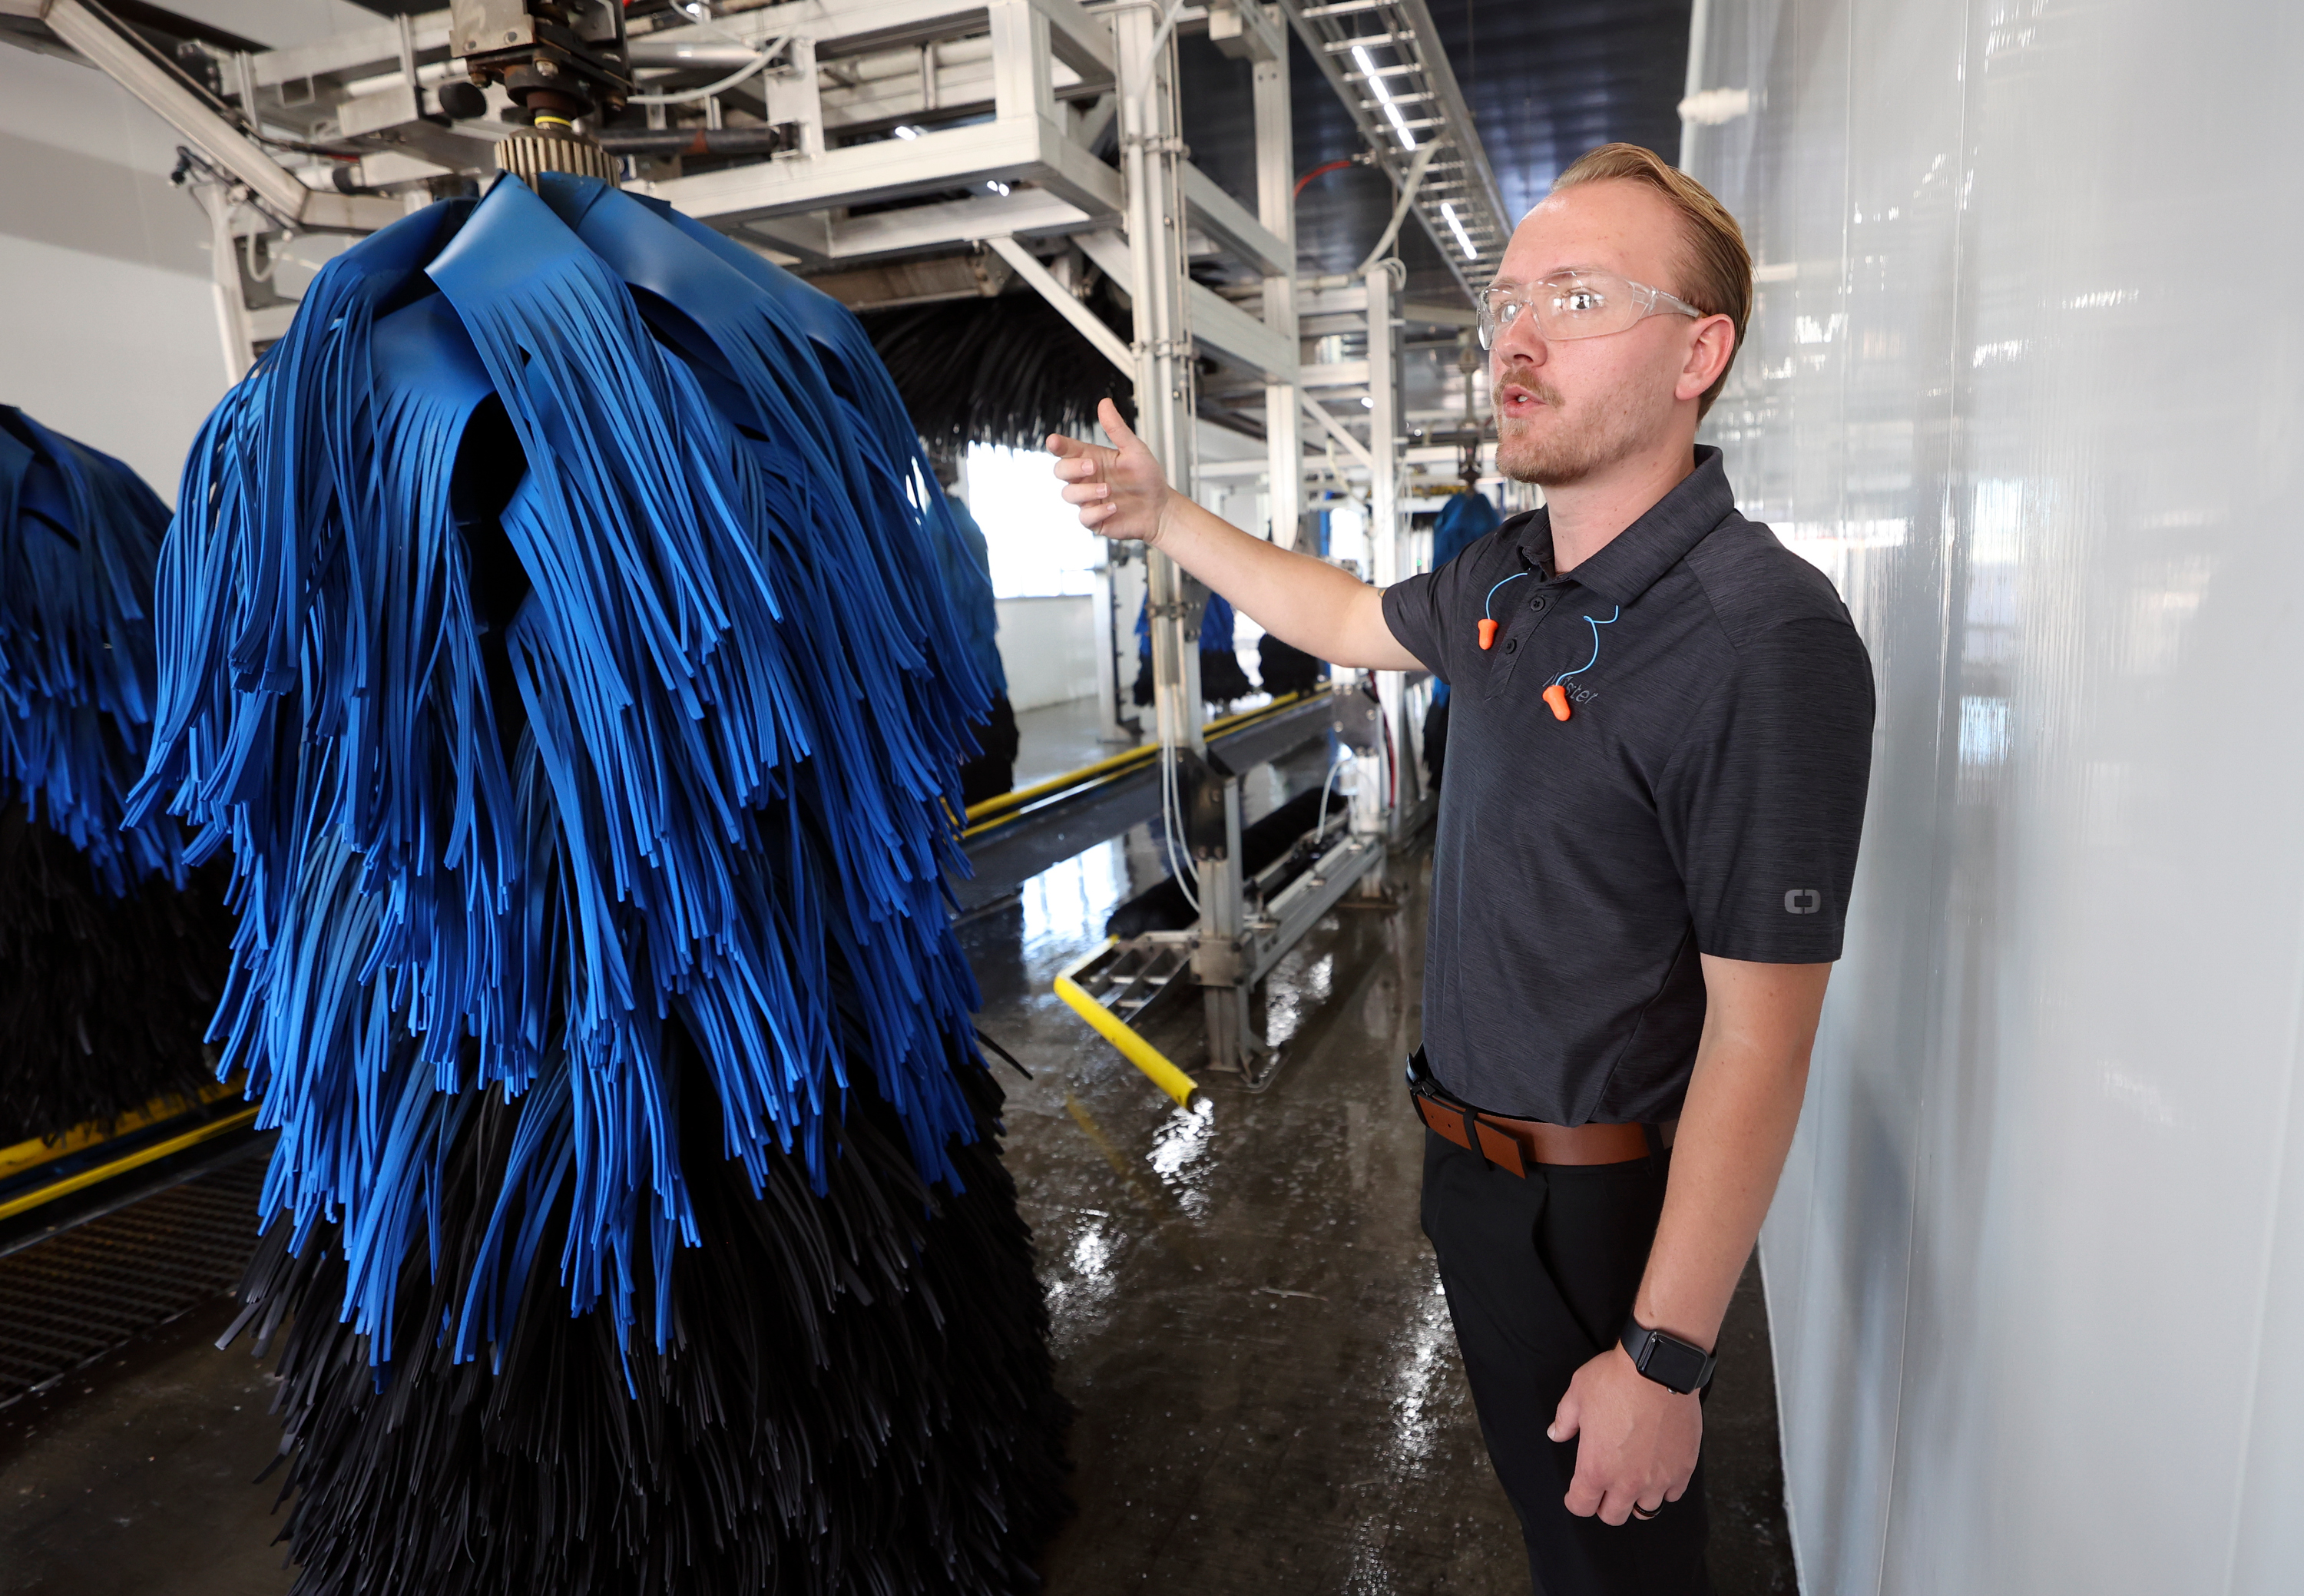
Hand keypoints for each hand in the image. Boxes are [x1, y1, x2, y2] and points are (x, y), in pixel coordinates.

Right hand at [1048, 398, 1175, 545]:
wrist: (1161, 508)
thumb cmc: (1146, 477)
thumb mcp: (1134, 450)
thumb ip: (1117, 429)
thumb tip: (1104, 403)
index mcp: (1092, 459)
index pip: (1067, 450)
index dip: (1058, 445)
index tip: (1054, 441)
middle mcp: (1086, 479)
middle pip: (1060, 471)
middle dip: (1072, 468)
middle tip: (1093, 466)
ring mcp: (1088, 500)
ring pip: (1068, 494)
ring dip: (1086, 490)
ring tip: (1109, 489)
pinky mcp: (1095, 520)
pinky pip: (1084, 517)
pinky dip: (1097, 512)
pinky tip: (1114, 507)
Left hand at [1549, 1343, 1701, 1524]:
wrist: (1658, 1368)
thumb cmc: (1616, 1380)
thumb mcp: (1577, 1394)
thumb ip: (1565, 1420)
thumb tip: (1556, 1433)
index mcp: (1596, 1468)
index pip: (1581, 1506)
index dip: (1576, 1501)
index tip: (1577, 1493)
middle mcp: (1627, 1482)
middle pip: (1614, 1516)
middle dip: (1605, 1505)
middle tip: (1605, 1487)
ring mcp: (1658, 1478)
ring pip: (1646, 1509)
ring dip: (1637, 1498)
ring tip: (1634, 1479)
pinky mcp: (1683, 1469)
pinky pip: (1673, 1494)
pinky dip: (1665, 1488)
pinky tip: (1659, 1470)